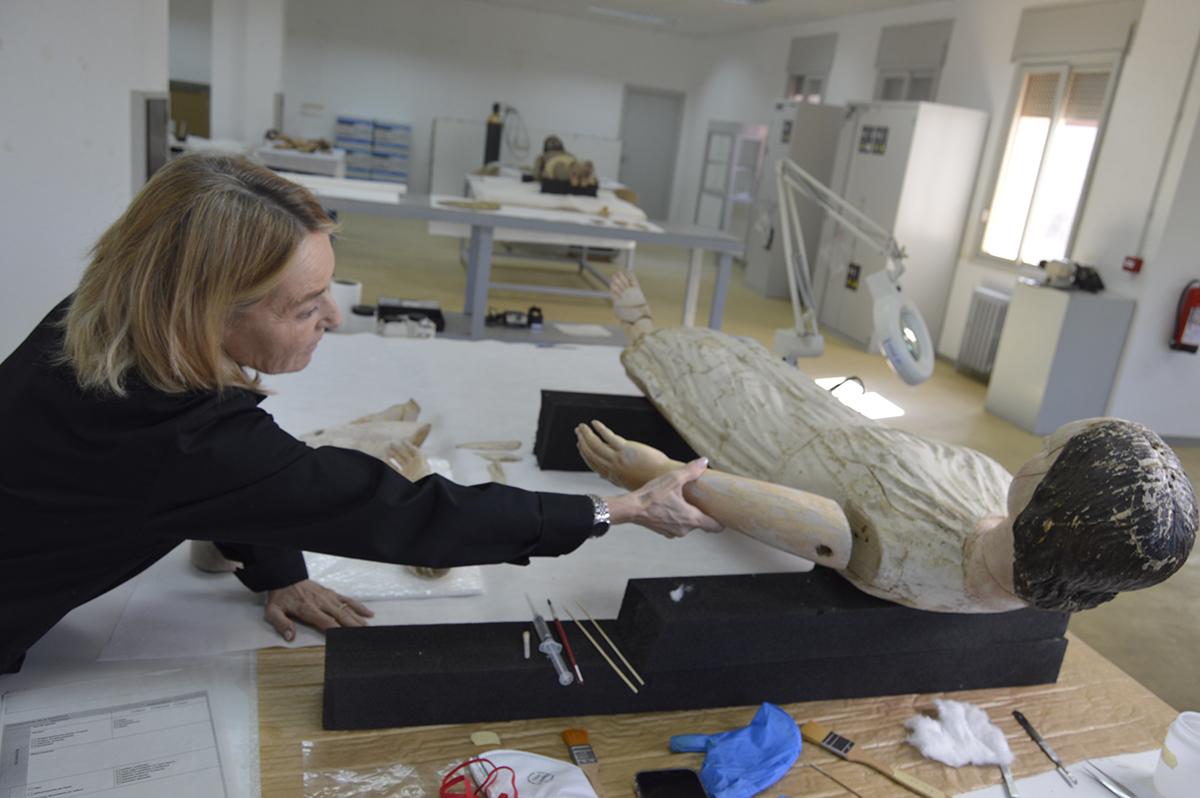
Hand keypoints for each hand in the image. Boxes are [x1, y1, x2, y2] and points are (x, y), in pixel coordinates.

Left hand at [264, 579, 373, 641]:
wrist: (284, 577)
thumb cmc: (280, 597)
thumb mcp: (273, 612)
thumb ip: (281, 624)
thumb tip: (290, 637)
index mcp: (308, 609)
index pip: (327, 623)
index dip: (338, 632)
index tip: (347, 640)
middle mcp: (321, 603)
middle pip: (342, 617)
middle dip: (354, 628)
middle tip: (365, 636)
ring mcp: (328, 597)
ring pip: (347, 609)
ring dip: (359, 620)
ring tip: (369, 629)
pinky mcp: (330, 593)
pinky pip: (347, 600)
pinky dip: (358, 607)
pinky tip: (368, 614)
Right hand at [575, 420, 674, 489]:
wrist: (665, 477)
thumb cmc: (651, 479)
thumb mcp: (629, 483)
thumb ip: (615, 478)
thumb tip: (603, 476)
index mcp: (613, 477)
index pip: (593, 464)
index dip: (584, 454)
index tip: (579, 445)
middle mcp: (613, 468)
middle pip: (591, 454)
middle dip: (582, 442)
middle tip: (578, 432)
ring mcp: (618, 458)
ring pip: (596, 445)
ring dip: (587, 435)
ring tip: (582, 426)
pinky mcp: (626, 449)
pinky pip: (609, 437)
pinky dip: (600, 429)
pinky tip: (594, 423)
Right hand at [606, 457, 723, 537]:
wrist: (631, 508)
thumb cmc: (652, 495)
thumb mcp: (673, 479)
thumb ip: (691, 471)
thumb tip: (704, 461)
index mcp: (691, 518)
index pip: (715, 527)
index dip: (721, 522)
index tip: (723, 516)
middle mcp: (684, 529)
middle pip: (700, 523)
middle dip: (700, 512)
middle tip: (698, 500)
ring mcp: (673, 532)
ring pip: (687, 524)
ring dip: (686, 515)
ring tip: (681, 501)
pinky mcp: (663, 532)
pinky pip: (675, 525)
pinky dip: (675, 518)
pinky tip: (669, 506)